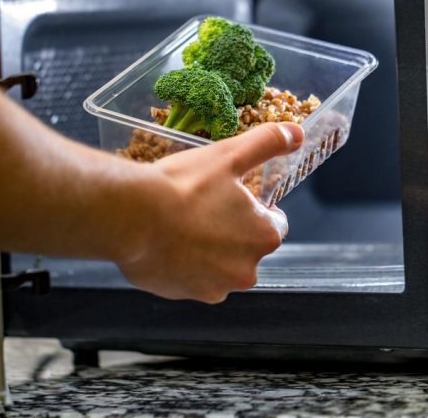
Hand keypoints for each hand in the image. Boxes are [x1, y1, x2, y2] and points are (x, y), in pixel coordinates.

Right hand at [118, 122, 304, 302]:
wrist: (132, 217)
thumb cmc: (182, 186)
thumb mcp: (229, 155)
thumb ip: (266, 143)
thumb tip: (295, 133)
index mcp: (264, 236)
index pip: (273, 224)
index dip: (254, 208)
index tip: (231, 198)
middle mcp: (246, 270)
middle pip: (246, 247)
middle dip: (230, 230)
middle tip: (202, 207)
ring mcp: (216, 287)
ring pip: (219, 265)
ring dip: (207, 249)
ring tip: (181, 224)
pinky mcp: (186, 295)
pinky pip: (192, 278)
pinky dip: (184, 264)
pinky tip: (167, 243)